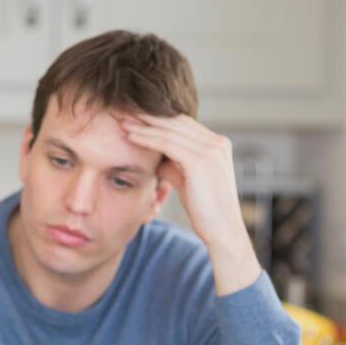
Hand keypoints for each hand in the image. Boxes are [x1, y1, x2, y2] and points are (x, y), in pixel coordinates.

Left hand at [121, 113, 260, 294]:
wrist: (222, 231)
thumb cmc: (205, 210)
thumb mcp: (188, 181)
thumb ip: (175, 165)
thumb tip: (158, 158)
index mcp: (218, 145)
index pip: (183, 124)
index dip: (158, 119)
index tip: (136, 118)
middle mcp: (217, 143)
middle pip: (177, 122)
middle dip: (149, 117)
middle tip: (125, 113)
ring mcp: (212, 150)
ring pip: (170, 130)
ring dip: (144, 125)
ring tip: (123, 122)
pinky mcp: (201, 161)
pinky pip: (167, 143)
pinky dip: (147, 138)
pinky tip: (130, 137)